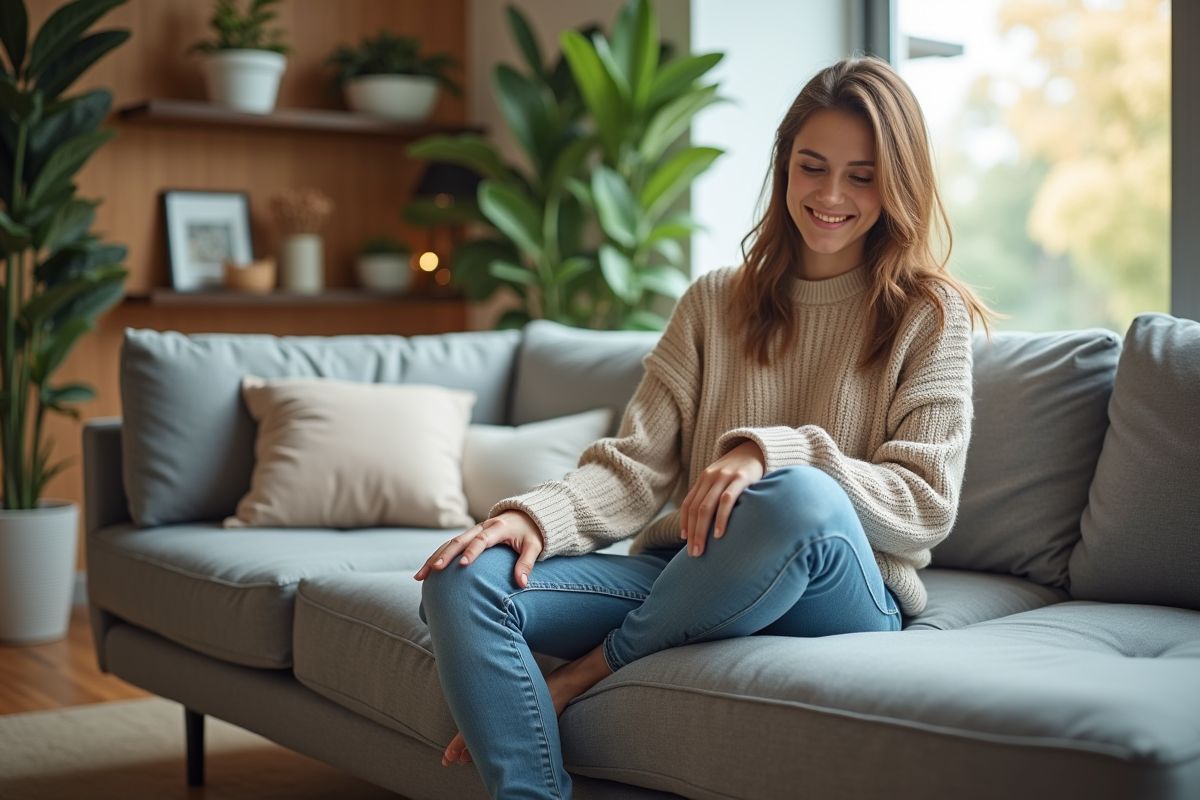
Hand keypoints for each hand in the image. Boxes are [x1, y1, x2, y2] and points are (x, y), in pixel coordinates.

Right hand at [412, 510, 543, 587]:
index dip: (472, 551)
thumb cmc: (531, 533)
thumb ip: (527, 563)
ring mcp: (474, 530)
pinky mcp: (469, 535)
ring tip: (421, 575)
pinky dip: (437, 556)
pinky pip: (450, 544)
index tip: (462, 565)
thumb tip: (521, 584)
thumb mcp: (535, 546)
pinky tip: (426, 571)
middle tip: (434, 570)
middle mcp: (483, 526)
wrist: (527, 515)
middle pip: (460, 540)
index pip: (482, 539)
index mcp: (498, 528)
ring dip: (435, 557)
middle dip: (445, 555)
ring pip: (450, 542)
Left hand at [679, 440, 764, 556]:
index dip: (685, 523)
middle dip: (693, 533)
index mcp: (704, 479)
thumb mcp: (723, 480)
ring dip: (702, 531)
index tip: (685, 540)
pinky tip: (718, 534)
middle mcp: (710, 477)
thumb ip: (714, 496)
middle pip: (696, 509)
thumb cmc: (740, 472)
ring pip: (707, 507)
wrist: (757, 449)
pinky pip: (726, 500)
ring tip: (702, 549)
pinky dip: (720, 518)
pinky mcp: (740, 478)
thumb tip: (706, 524)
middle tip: (693, 553)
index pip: (689, 504)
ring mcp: (724, 477)